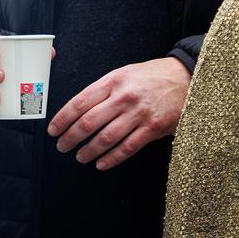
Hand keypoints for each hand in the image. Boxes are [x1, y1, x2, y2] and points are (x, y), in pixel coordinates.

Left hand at [47, 56, 188, 169]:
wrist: (185, 77)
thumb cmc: (151, 76)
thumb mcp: (124, 73)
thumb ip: (103, 90)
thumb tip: (78, 110)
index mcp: (113, 81)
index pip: (80, 102)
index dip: (63, 119)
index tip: (53, 130)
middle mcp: (124, 97)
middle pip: (89, 122)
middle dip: (71, 137)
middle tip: (62, 146)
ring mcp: (139, 113)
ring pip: (106, 138)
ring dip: (89, 150)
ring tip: (80, 157)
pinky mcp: (152, 128)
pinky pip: (127, 148)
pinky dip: (111, 159)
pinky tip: (101, 164)